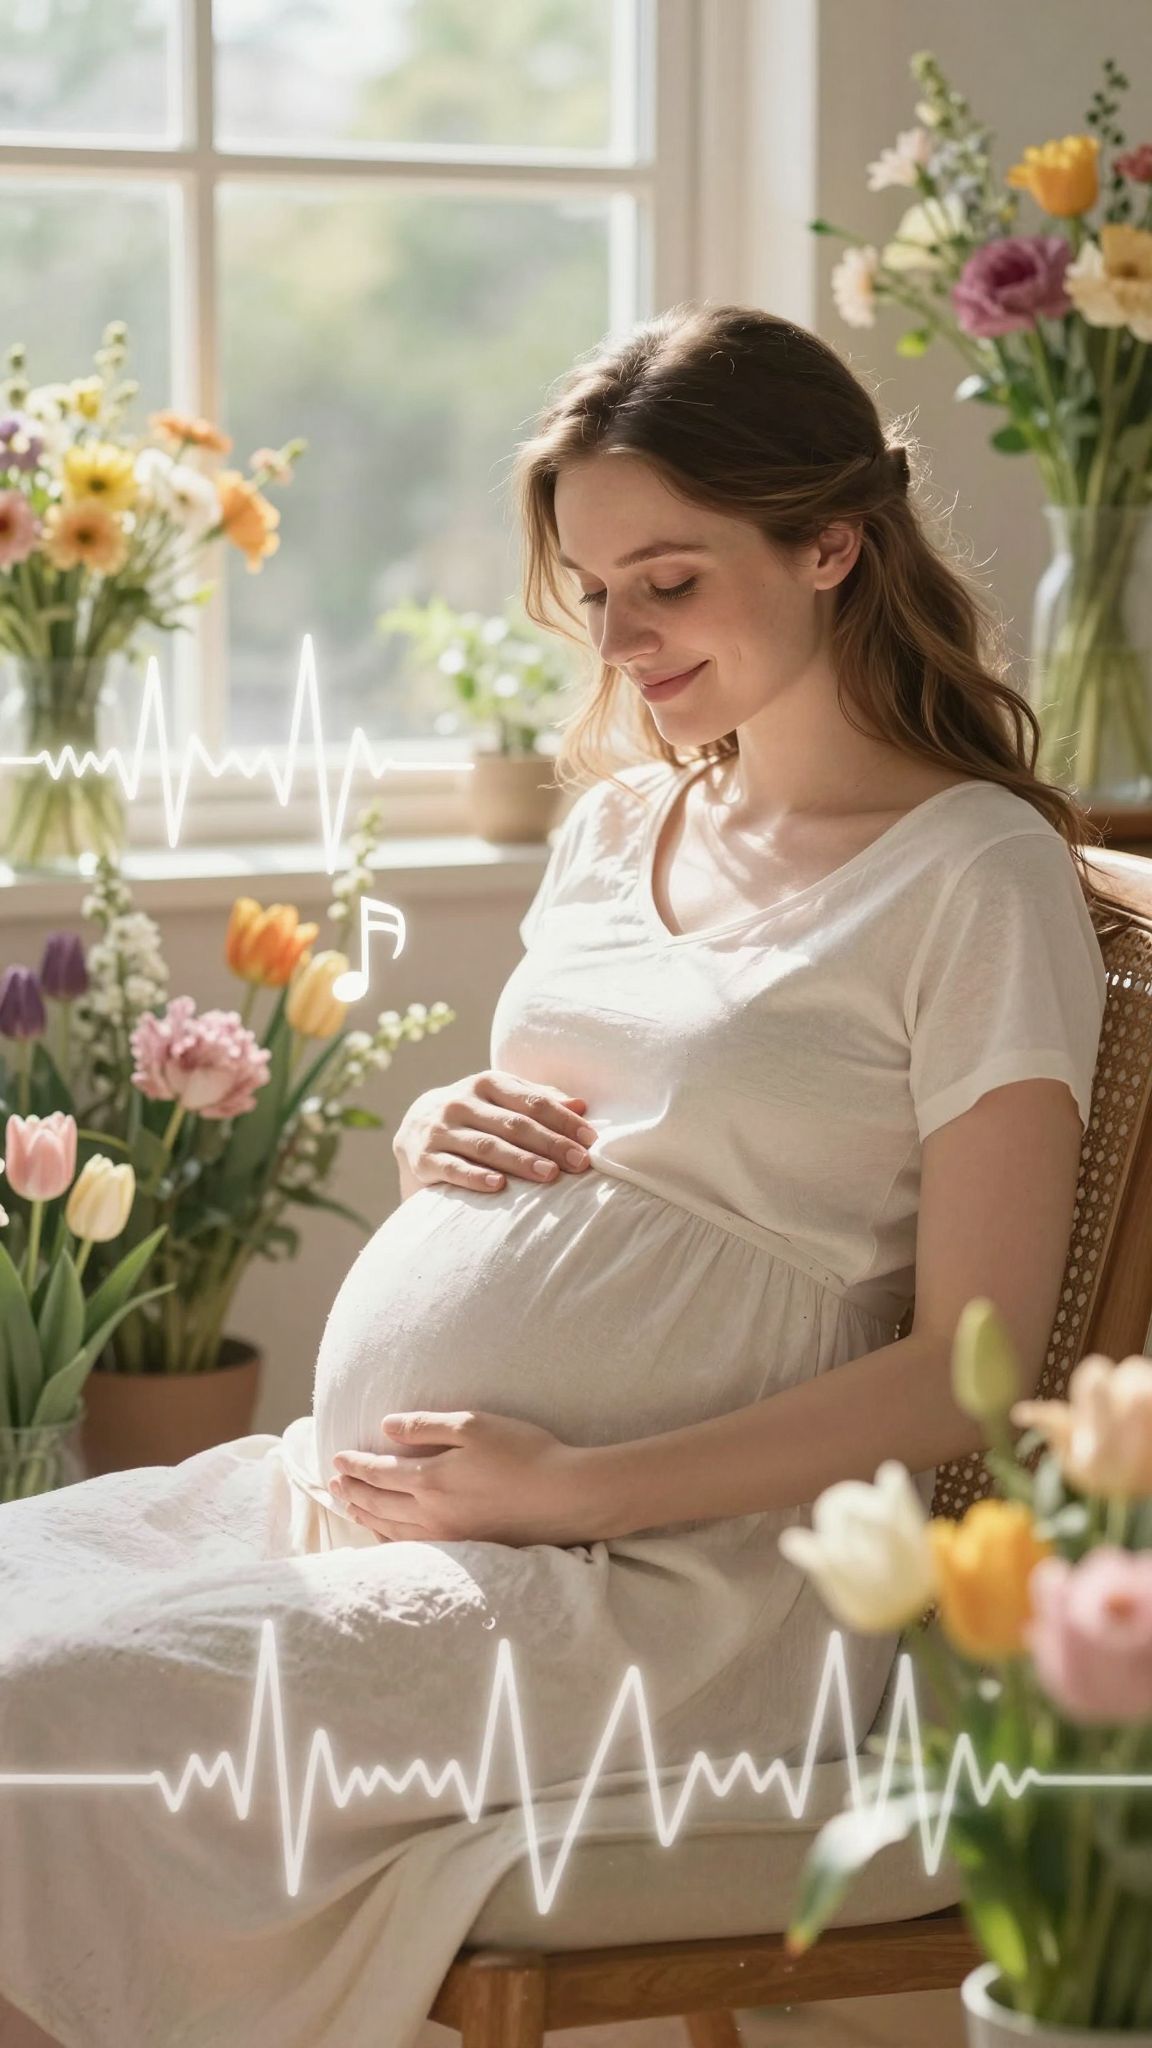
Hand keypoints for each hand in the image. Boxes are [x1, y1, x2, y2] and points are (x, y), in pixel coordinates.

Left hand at [328, 1410, 602, 1546]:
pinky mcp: (466, 1549)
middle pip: (379, 1504)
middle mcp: (431, 1513)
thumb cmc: (524, 1452)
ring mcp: (448, 1536)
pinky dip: (390, 1539)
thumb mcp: (474, 1424)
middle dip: (352, 1492)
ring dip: (366, 1516)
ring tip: (349, 1508)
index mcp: (430, 1480)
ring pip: (391, 1530)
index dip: (355, 1465)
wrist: (565, 1496)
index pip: (378, 1473)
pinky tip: (388, 1534)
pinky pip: (413, 1546)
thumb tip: (386, 1426)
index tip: (336, 1459)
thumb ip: (426, 1426)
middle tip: (333, 1484)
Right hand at [391, 1071, 598, 1197]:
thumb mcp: (501, 1100)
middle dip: (550, 1143)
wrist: (414, 1128)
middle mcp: (461, 1102)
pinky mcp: (424, 1157)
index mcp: (486, 1083)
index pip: (531, 1101)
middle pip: (513, 1124)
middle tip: (579, 1162)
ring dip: (521, 1161)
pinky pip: (452, 1168)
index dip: (562, 1120)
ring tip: (550, 1174)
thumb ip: (538, 1100)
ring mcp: (440, 1129)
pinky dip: (475, 1177)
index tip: (590, 1140)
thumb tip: (582, 1105)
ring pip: (486, 1146)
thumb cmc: (474, 1115)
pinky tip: (498, 1186)